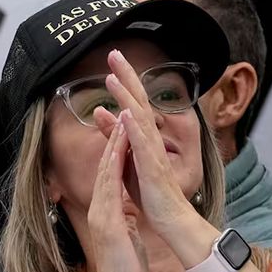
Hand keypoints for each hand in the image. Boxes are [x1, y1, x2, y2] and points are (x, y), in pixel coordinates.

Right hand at [85, 112, 148, 271]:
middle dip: (112, 138)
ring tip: (121, 122)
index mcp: (106, 210)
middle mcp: (100, 207)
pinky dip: (114, 166)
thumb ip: (123, 217)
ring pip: (105, 171)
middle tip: (118, 112)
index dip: (116, 149)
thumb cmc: (126, 264)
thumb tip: (126, 207)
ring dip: (113, 146)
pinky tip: (120, 151)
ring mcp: (101, 213)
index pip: (110, 173)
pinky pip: (110, 187)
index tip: (124, 127)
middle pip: (105, 166)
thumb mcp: (126, 233)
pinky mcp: (107, 220)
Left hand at [102, 52, 203, 240]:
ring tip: (114, 76)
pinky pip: (143, 144)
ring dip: (128, 96)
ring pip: (140, 117)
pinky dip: (135, 127)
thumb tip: (100, 112)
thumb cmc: (150, 192)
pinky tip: (126, 112)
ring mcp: (154, 151)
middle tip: (114, 53)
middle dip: (127, 76)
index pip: (135, 102)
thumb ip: (115, 135)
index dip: (126, 80)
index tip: (114, 60)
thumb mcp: (127, 159)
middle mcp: (152, 139)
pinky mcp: (153, 167)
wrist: (171, 218)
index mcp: (145, 137)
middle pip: (139, 101)